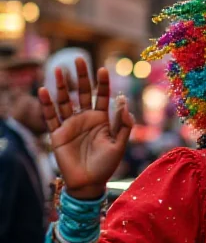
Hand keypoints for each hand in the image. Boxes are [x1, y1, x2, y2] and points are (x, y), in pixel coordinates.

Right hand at [39, 58, 133, 198]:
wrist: (89, 183)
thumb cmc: (107, 165)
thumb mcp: (120, 144)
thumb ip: (124, 125)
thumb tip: (124, 103)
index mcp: (102, 120)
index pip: (102, 97)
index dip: (102, 83)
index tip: (102, 69)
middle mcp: (85, 119)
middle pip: (82, 93)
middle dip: (81, 77)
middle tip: (79, 59)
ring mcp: (71, 125)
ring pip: (65, 101)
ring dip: (61, 86)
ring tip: (59, 69)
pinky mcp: (57, 134)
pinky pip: (51, 117)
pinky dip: (47, 104)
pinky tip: (44, 90)